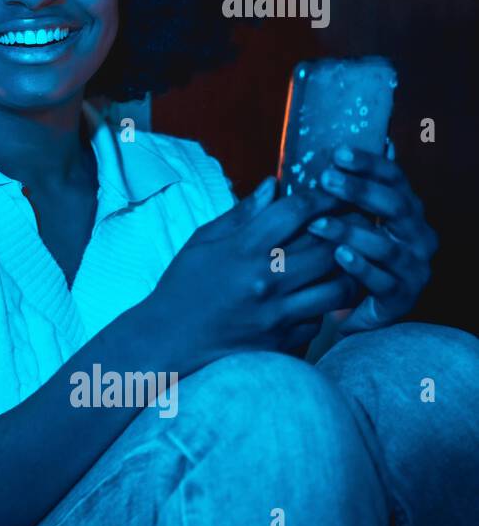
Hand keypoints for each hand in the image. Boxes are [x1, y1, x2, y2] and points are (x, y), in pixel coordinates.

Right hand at [144, 176, 358, 370]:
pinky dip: (326, 305)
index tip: (333, 193)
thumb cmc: (183, 286)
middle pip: (327, 246)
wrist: (168, 339)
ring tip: (350, 259)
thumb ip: (241, 214)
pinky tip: (322, 294)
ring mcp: (276, 313)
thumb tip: (272, 185)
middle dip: (347, 229)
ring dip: (348, 270)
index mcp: (241, 250)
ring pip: (338, 286)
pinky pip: (322, 320)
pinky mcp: (282, 340)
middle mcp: (264, 280)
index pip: (295, 212)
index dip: (321, 198)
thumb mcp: (202, 242)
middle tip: (356, 221)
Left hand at [306, 140, 436, 334]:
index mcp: (408, 210)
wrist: (363, 307)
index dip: (369, 164)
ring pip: (385, 246)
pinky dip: (361, 267)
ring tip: (317, 224)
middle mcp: (418, 235)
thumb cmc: (359, 252)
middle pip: (395, 206)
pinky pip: (383, 281)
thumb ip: (362, 185)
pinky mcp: (402, 297)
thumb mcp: (359, 217)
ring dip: (350, 232)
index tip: (337, 152)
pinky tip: (339, 256)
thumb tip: (378, 140)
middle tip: (325, 178)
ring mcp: (414, 267)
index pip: (394, 179)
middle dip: (359, 191)